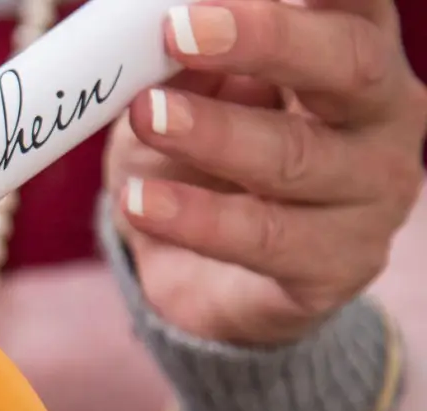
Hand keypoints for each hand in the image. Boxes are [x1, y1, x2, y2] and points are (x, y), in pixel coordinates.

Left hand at [109, 0, 426, 344]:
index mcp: (354, 44)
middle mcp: (382, 112)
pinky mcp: (337, 263)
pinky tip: (140, 204)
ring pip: (297, 158)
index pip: (353, 0)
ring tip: (146, 115)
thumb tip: (144, 16)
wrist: (207, 271)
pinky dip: (196, 219)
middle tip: (180, 29)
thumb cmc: (204, 154)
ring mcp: (370, 192)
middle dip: (264, 41)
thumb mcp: (187, 88)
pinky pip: (265, 239)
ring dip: (213, 134)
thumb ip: (186, 50)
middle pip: (346, 65)